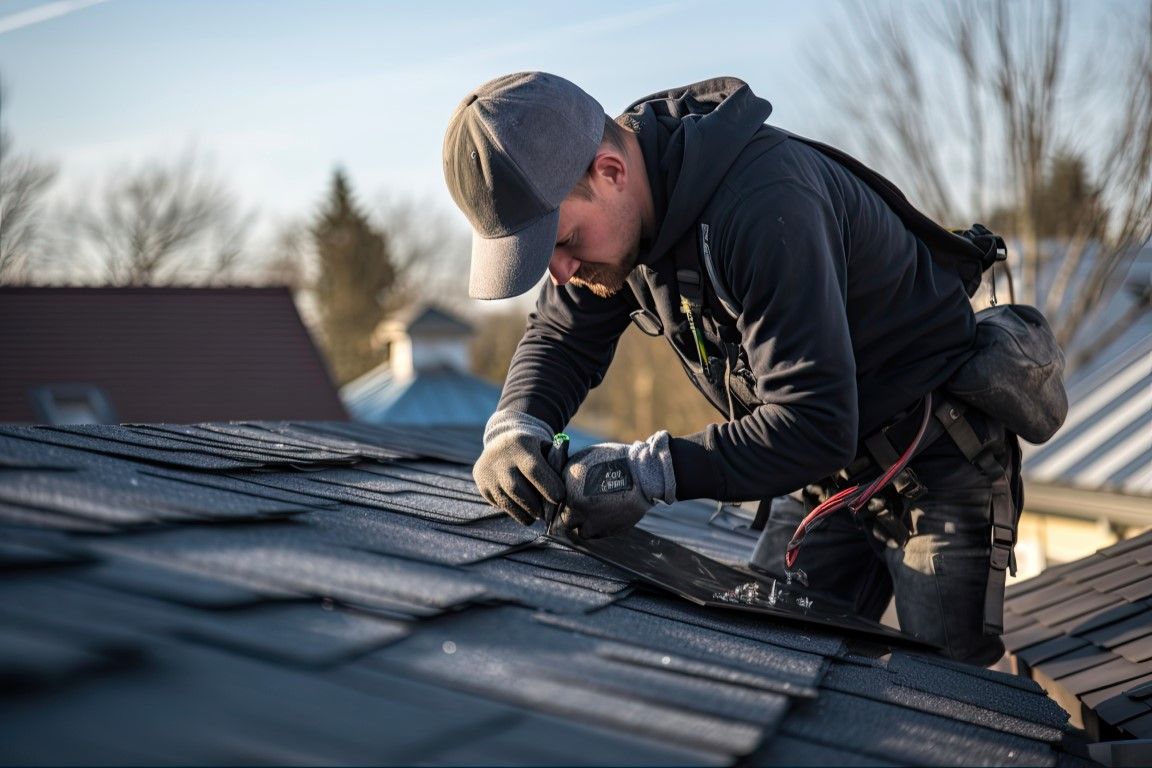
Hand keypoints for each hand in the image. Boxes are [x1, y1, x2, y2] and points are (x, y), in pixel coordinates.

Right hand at [473, 410, 565, 524]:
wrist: (503, 441)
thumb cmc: (534, 450)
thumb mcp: (546, 448)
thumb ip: (557, 464)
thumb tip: (569, 488)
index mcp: (521, 444)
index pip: (534, 469)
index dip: (548, 487)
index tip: (560, 499)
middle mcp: (500, 457)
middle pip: (518, 489)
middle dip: (535, 505)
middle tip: (547, 514)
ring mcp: (487, 470)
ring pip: (506, 499)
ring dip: (524, 512)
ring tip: (535, 516)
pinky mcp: (481, 482)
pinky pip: (498, 502)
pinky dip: (512, 510)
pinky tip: (522, 511)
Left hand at [557, 431, 676, 538]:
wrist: (643, 474)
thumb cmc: (613, 460)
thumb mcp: (583, 459)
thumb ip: (566, 475)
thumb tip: (556, 485)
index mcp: (567, 486)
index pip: (551, 503)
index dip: (556, 503)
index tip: (561, 503)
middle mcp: (575, 505)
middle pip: (561, 520)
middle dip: (566, 516)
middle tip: (574, 511)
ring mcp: (591, 521)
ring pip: (578, 530)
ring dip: (582, 524)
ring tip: (592, 513)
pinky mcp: (606, 530)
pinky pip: (594, 534)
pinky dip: (597, 528)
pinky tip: (604, 516)